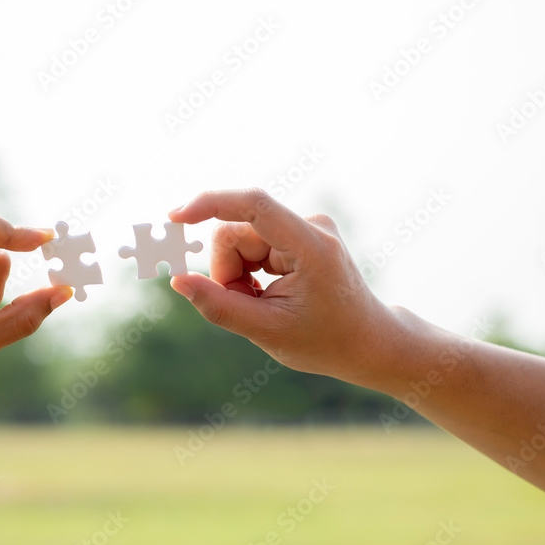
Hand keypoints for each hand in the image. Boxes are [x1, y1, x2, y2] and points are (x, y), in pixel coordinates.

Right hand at [168, 189, 402, 385]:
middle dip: (227, 271)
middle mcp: (310, 226)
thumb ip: (220, 307)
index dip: (211, 204)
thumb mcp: (268, 332)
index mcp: (311, 246)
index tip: (176, 217)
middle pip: (235, 232)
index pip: (254, 205)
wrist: (368, 341)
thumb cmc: (325, 341)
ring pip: (238, 239)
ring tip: (262, 302)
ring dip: (238, 274)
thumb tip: (179, 282)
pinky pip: (251, 242)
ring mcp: (304, 226)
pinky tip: (267, 292)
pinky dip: (248, 270)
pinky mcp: (297, 232)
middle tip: (246, 305)